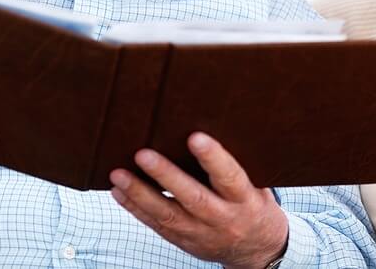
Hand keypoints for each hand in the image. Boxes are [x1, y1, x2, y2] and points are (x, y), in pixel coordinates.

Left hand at [109, 133, 287, 268]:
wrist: (258, 250)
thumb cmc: (252, 204)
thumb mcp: (255, 184)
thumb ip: (233, 164)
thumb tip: (206, 124)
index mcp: (244, 199)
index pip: (229, 176)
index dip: (213, 158)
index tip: (195, 137)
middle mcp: (223, 218)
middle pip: (193, 198)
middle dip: (166, 176)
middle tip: (142, 154)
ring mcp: (202, 233)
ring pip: (168, 214)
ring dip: (140, 193)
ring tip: (118, 174)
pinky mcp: (185, 240)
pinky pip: (157, 225)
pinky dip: (135, 208)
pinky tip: (119, 192)